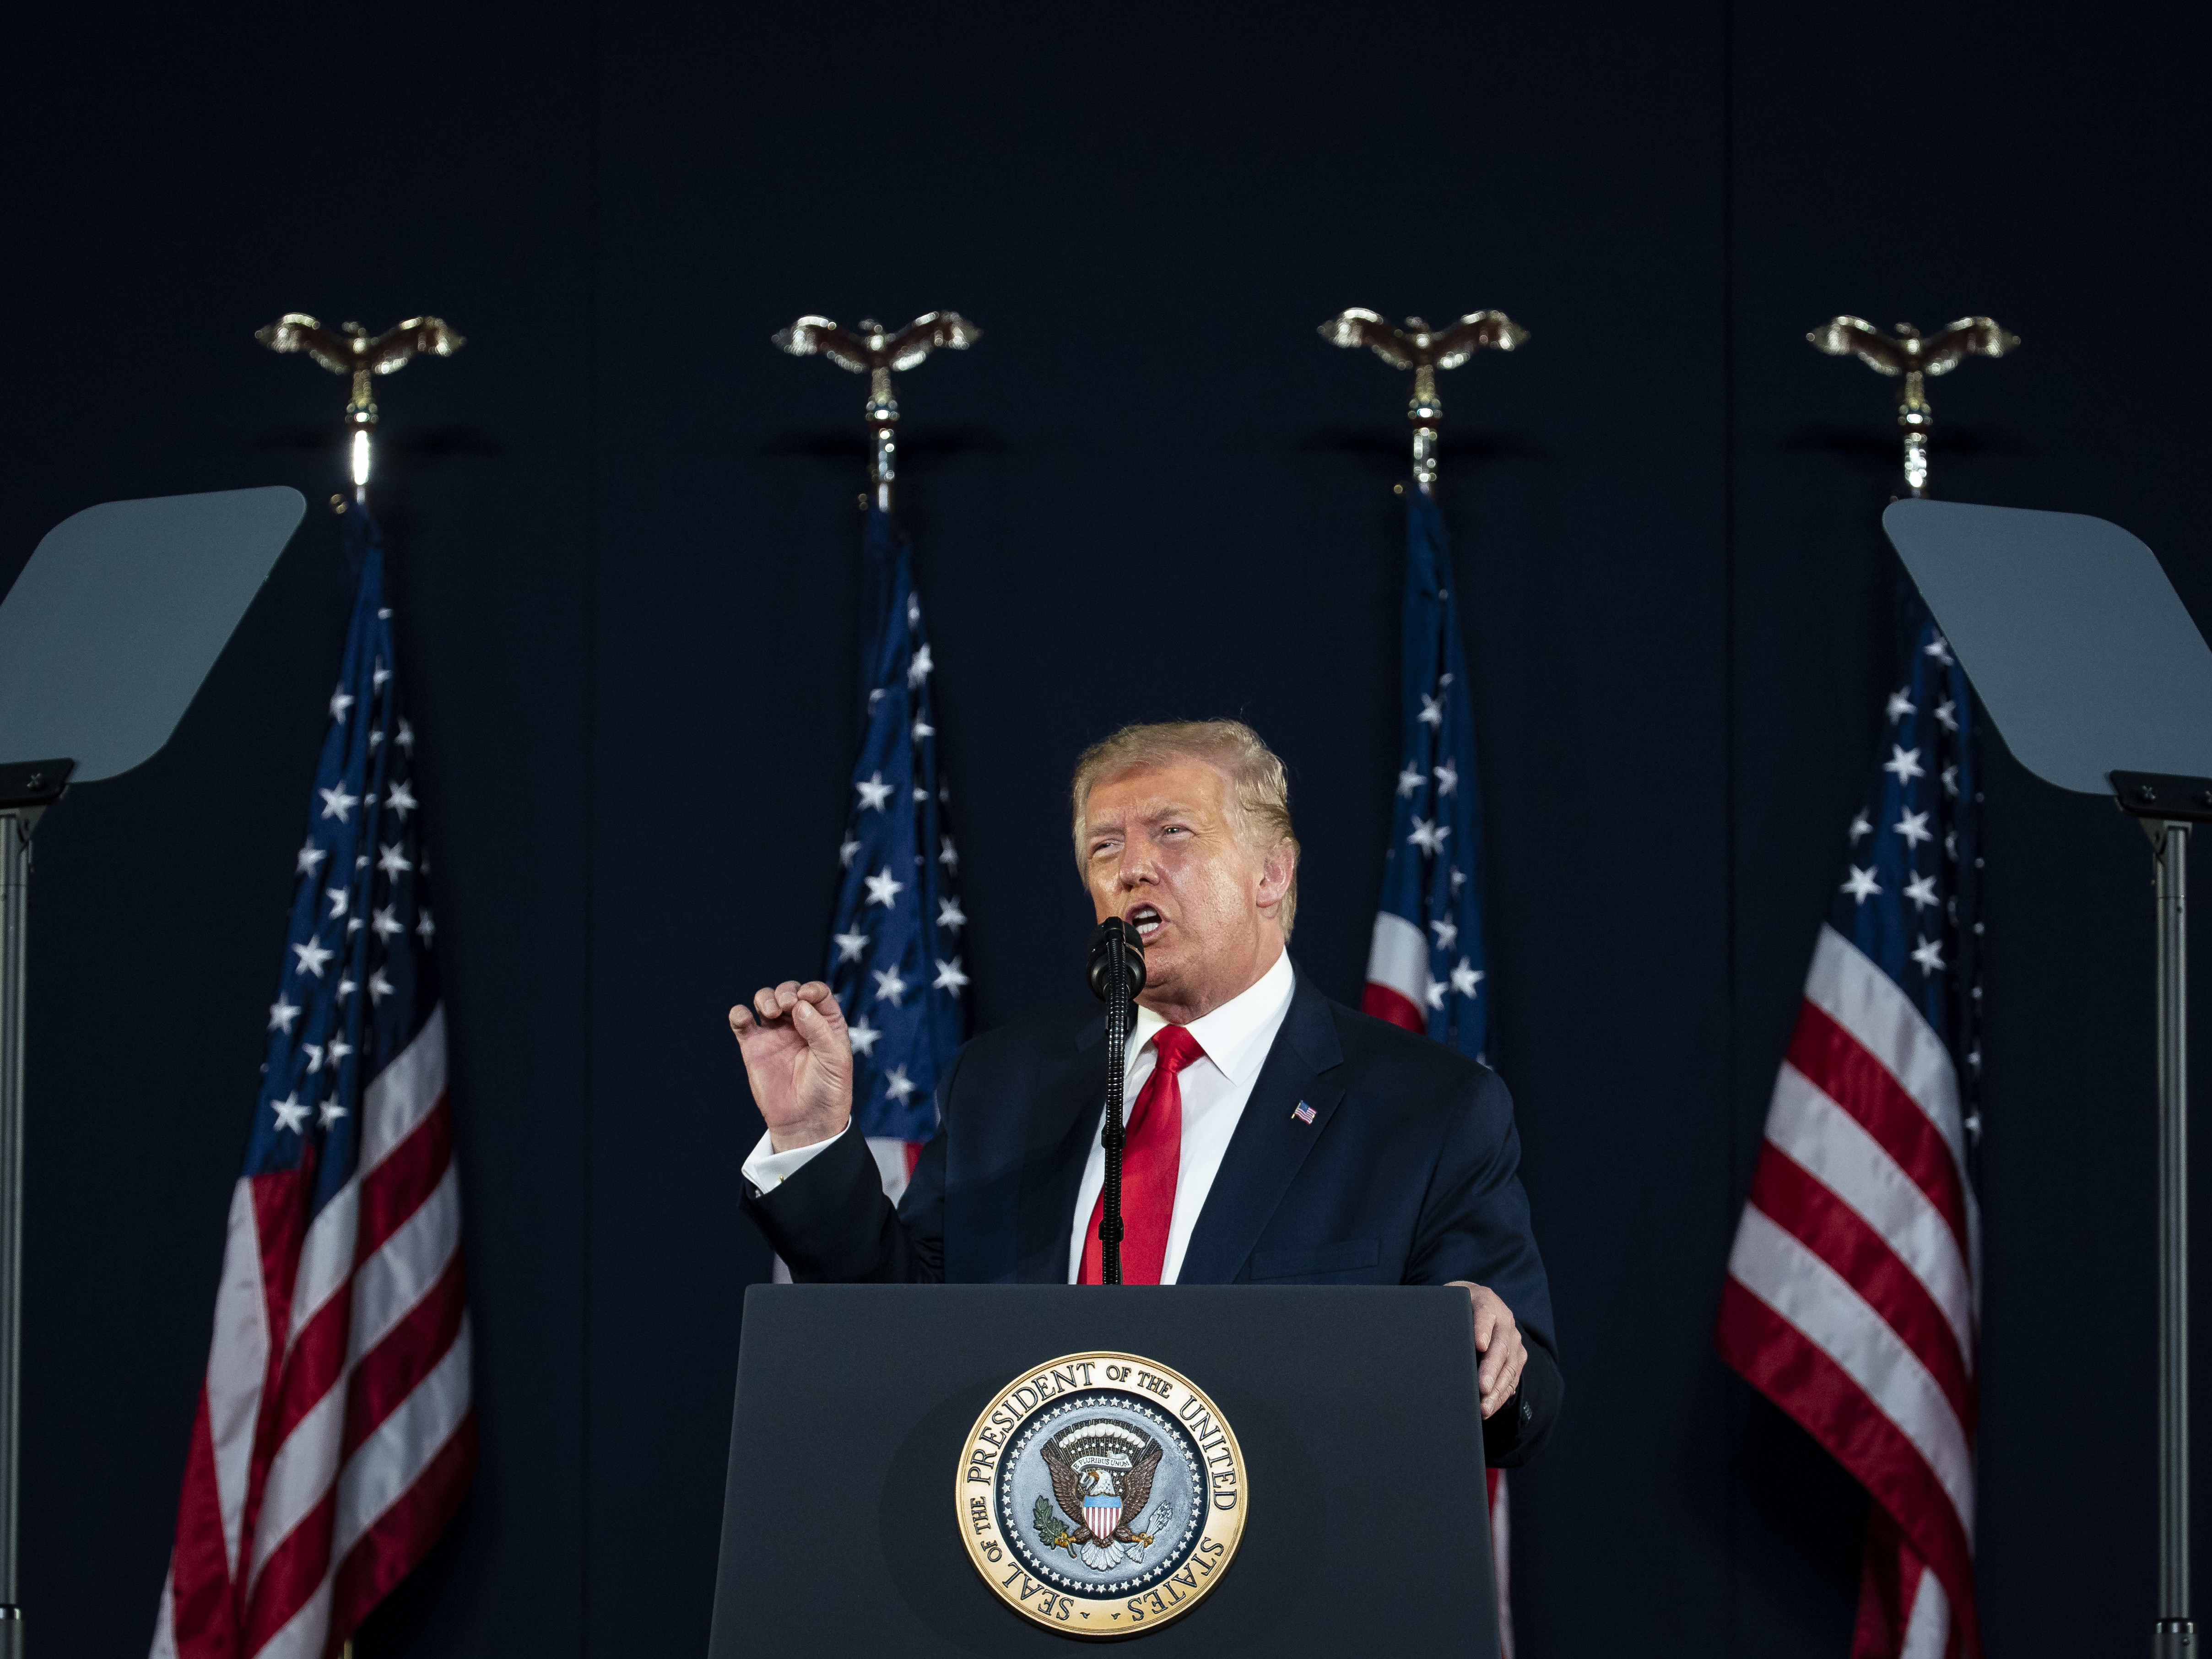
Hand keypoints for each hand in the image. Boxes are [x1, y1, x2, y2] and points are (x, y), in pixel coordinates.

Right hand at [729, 981, 853, 1151]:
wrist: (805, 1122)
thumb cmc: (828, 1090)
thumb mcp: (834, 1059)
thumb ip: (819, 1030)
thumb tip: (799, 1005)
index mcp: (825, 1023)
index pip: (817, 993)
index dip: (810, 989)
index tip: (804, 997)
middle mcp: (799, 1023)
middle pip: (789, 992)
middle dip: (785, 992)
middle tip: (786, 1006)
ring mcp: (775, 1033)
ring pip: (765, 1000)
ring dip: (765, 998)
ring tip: (770, 1013)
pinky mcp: (754, 1046)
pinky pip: (742, 1022)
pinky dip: (738, 1014)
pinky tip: (745, 1019)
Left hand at [1448, 1281, 1525, 1418]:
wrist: (1482, 1302)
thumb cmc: (1458, 1306)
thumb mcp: (1451, 1301)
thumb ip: (1444, 1313)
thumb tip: (1424, 1332)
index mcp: (1486, 1303)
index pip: (1485, 1314)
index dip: (1482, 1330)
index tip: (1478, 1345)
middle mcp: (1504, 1322)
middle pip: (1500, 1347)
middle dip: (1490, 1369)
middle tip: (1482, 1387)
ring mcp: (1513, 1341)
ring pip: (1508, 1367)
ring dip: (1496, 1390)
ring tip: (1484, 1407)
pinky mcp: (1517, 1358)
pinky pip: (1511, 1380)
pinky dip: (1500, 1396)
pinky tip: (1488, 1408)